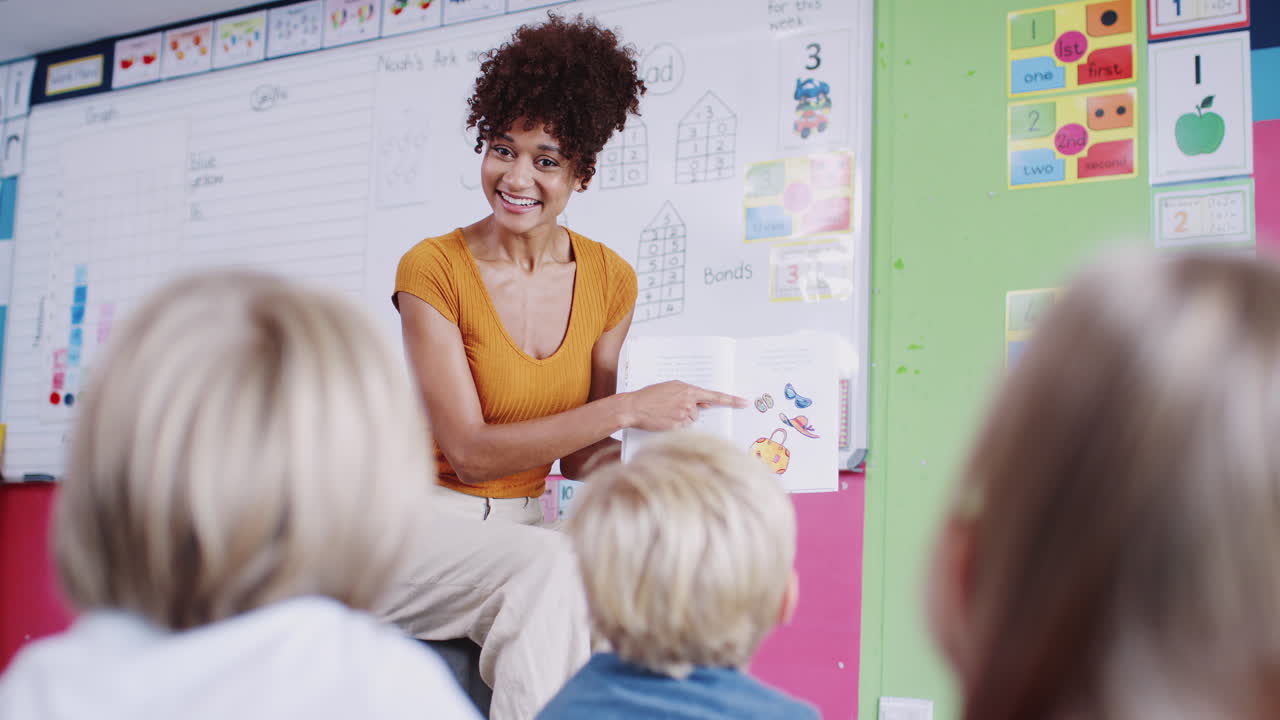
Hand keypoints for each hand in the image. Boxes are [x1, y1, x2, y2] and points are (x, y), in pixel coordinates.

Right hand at [623, 381, 747, 430]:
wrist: (634, 407)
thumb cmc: (650, 396)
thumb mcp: (671, 388)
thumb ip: (689, 394)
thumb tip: (705, 404)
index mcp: (688, 390)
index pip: (715, 396)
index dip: (732, 400)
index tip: (745, 402)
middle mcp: (688, 402)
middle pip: (698, 412)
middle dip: (688, 412)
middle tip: (671, 409)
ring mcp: (683, 415)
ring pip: (690, 421)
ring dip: (681, 420)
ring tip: (665, 414)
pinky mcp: (677, 426)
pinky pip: (682, 429)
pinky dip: (675, 427)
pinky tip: (664, 421)